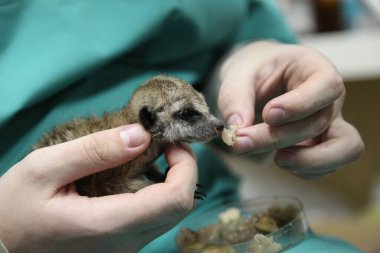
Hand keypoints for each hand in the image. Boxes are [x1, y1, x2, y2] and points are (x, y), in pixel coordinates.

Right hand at [0, 124, 196, 252]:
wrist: (3, 245)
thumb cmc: (14, 208)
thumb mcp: (44, 168)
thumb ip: (95, 150)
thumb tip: (141, 134)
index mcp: (107, 224)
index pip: (175, 200)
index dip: (185, 165)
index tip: (171, 140)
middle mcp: (124, 243)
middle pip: (180, 207)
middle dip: (182, 169)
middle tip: (163, 142)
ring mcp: (125, 248)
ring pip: (170, 213)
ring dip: (171, 179)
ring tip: (149, 153)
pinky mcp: (122, 245)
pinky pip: (155, 218)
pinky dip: (157, 191)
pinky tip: (136, 173)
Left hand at [217, 41, 363, 178]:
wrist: (254, 81)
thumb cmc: (251, 72)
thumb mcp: (237, 74)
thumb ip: (234, 97)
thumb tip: (237, 129)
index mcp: (314, 68)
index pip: (327, 85)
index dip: (301, 104)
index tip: (268, 114)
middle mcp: (329, 98)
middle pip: (320, 122)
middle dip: (280, 137)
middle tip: (242, 142)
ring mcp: (330, 124)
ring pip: (344, 149)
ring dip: (307, 160)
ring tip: (275, 159)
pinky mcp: (320, 146)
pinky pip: (325, 166)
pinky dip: (302, 170)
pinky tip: (277, 159)